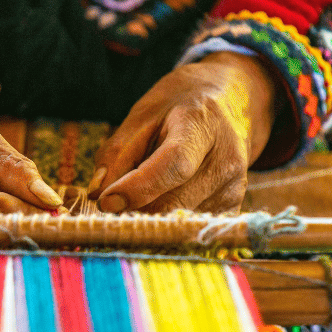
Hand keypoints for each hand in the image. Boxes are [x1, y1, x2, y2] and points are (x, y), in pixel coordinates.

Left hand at [88, 51, 277, 213]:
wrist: (229, 103)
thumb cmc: (178, 108)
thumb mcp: (142, 115)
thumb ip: (117, 153)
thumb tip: (97, 194)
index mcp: (202, 126)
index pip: (174, 165)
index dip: (137, 188)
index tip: (105, 203)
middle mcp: (226, 161)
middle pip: (174, 202)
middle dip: (134, 211)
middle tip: (108, 207)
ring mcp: (233, 188)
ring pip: (178, 221)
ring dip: (149, 217)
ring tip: (138, 196)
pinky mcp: (232, 208)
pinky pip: (189, 228)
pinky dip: (166, 223)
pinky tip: (158, 203)